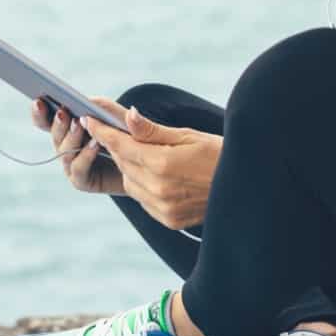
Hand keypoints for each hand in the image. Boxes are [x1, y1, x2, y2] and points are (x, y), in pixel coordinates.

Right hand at [32, 96, 122, 194]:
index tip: (38, 100)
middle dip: (57, 123)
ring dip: (71, 137)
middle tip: (63, 112)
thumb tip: (90, 101)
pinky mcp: (82, 181)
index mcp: (68, 128)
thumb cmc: (129, 139)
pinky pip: (78, 168)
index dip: (39, 112)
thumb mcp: (119, 118)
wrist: (143, 167)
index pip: (46, 120)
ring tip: (79, 124)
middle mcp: (67, 147)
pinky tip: (95, 144)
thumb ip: (106, 108)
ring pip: (64, 152)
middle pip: (54, 135)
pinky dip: (85, 155)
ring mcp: (72, 165)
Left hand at [76, 95, 219, 230]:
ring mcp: (163, 208)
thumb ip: (152, 130)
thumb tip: (126, 115)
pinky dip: (142, 185)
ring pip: (130, 183)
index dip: (102, 131)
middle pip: (123, 163)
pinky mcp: (168, 219)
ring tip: (140, 152)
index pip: (121, 145)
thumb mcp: (188, 136)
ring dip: (129, 167)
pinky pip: (143, 199)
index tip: (89, 118)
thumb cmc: (219, 155)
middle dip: (116, 146)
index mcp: (163, 164)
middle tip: (111, 130)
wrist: (247, 189)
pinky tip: (154, 174)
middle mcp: (159, 189)